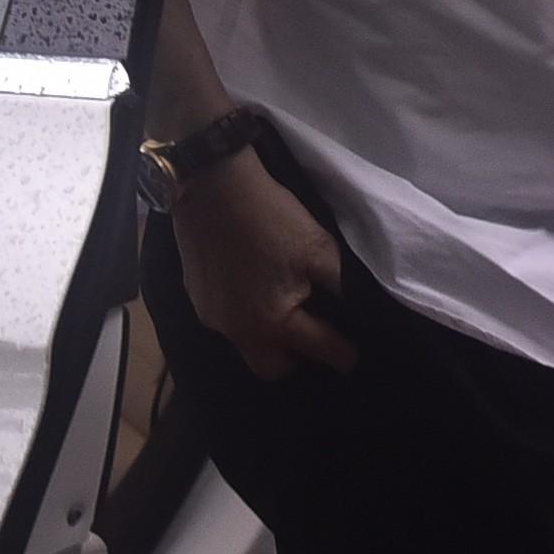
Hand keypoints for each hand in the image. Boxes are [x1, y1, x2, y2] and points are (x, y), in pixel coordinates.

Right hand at [172, 151, 356, 378]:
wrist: (212, 186)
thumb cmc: (270, 216)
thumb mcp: (318, 246)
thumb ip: (340, 284)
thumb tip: (356, 308)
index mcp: (275, 321)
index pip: (318, 349)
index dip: (342, 354)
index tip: (352, 358)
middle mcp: (240, 331)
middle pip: (272, 367)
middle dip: (295, 359)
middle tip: (311, 336)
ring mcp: (213, 318)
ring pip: (246, 347)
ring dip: (268, 338)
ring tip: (282, 310)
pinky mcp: (196, 301)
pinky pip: (227, 325)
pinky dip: (245, 318)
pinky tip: (252, 290)